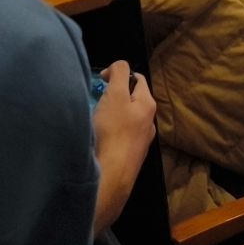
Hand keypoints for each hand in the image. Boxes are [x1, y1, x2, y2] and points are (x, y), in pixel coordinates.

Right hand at [92, 61, 158, 231]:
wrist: (110, 177)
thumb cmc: (113, 131)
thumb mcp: (115, 95)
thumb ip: (118, 74)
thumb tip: (118, 67)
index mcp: (148, 104)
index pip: (136, 78)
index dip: (118, 74)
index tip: (100, 81)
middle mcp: (149, 122)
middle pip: (130, 100)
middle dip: (113, 96)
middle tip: (95, 101)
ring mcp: (141, 142)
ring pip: (124, 120)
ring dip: (110, 116)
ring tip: (94, 120)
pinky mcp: (129, 157)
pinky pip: (119, 137)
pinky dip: (109, 133)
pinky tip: (98, 140)